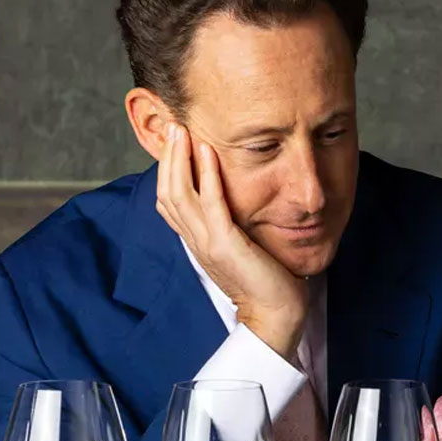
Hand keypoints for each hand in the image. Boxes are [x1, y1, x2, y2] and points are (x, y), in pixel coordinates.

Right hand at [154, 122, 307, 357]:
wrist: (275, 314)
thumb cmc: (266, 280)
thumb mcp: (239, 247)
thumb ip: (229, 226)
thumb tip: (233, 204)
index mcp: (196, 241)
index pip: (168, 202)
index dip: (166, 171)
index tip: (174, 144)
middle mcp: (195, 240)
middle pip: (166, 192)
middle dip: (168, 157)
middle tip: (174, 126)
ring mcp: (206, 242)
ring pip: (179, 194)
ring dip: (180, 158)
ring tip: (183, 131)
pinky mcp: (224, 244)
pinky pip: (209, 203)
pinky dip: (206, 175)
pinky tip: (208, 151)